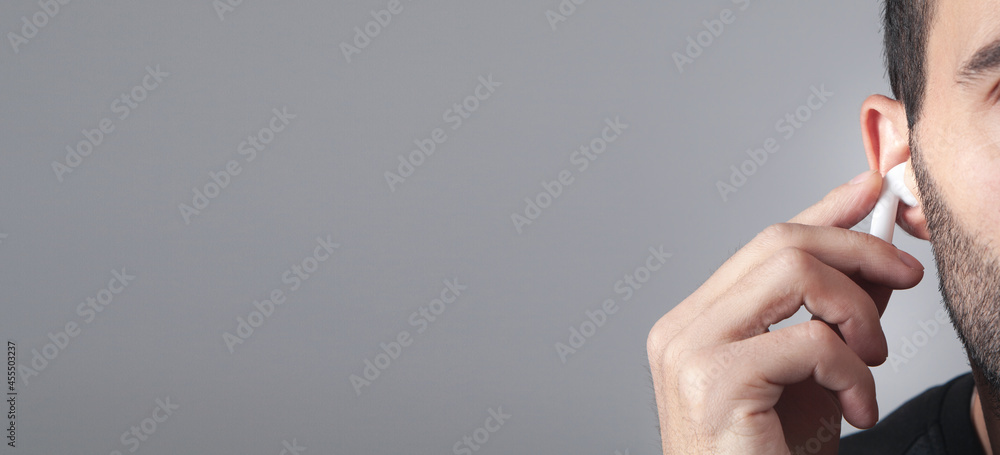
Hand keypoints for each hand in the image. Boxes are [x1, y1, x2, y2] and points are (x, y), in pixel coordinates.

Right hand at [646, 170, 924, 453]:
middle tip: (904, 278)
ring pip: (792, 273)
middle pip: (778, 243)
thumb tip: (873, 259)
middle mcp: (681, 328)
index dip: (823, 209)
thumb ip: (832, 315)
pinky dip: (854, 371)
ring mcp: (690, 352)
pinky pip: (810, 340)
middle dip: (858, 251)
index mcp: (695, 322)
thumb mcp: (811, 377)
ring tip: (871, 361)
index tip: (871, 190)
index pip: (762, 243)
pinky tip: (855, 407)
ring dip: (857, 313)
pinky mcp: (716, 381)